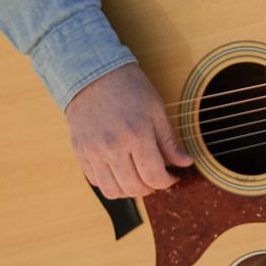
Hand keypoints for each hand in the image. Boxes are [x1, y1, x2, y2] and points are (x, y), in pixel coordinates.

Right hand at [65, 63, 193, 198]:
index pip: (154, 176)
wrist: (92, 74)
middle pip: (134, 188)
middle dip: (151, 188)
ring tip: (138, 178)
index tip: (171, 177)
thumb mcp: (156, 110)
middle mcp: (112, 146)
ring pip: (112, 191)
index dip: (167, 182)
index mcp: (136, 134)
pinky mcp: (80, 152)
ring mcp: (93, 151)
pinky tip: (120, 170)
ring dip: (129, 191)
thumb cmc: (129, 88)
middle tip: (156, 178)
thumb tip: (185, 163)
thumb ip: (170, 141)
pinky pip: (96, 181)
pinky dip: (110, 182)